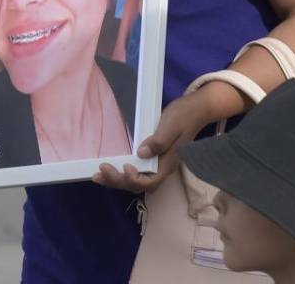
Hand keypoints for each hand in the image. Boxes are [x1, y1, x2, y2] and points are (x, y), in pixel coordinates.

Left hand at [93, 91, 207, 192]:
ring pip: (136, 180)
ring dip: (117, 180)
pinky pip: (136, 171)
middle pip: (138, 184)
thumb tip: (140, 153)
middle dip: (118, 181)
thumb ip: (158, 142)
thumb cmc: (184, 117)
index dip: (134, 179)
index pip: (149, 182)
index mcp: (168, 164)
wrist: (196, 110)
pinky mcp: (153, 158)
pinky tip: (111, 168)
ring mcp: (158, 164)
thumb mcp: (171, 126)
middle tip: (99, 172)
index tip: (124, 166)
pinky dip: (122, 172)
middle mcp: (162, 168)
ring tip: (98, 175)